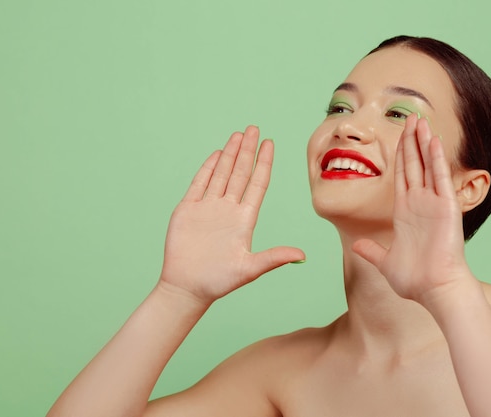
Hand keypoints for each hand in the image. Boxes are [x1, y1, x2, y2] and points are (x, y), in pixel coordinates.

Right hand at [159, 126, 304, 305]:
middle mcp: (228, 210)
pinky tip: (216, 154)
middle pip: (240, 173)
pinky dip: (207, 168)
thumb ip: (274, 258)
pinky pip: (199, 184)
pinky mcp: (188, 210)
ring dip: (229, 154)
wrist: (187, 288)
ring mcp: (208, 208)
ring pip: (221, 174)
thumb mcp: (250, 269)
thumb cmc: (219, 282)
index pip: (257, 184)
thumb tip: (303, 256)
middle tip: (254, 128)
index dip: (263, 163)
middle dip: (247, 150)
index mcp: (244, 220)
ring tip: (237, 135)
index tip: (270, 143)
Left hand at [353, 114, 470, 304]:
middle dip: (411, 141)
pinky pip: (440, 178)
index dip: (400, 155)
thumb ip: (371, 251)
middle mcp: (420, 204)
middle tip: (411, 117)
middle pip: (414, 164)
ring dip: (424, 143)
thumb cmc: (414, 280)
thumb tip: (356, 245)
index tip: (399, 136)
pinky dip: (437, 159)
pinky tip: (433, 140)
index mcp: (405, 213)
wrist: (434, 290)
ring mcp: (433, 204)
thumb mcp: (385, 261)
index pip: (402, 176)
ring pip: (428, 165)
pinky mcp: (446, 207)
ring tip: (421, 120)